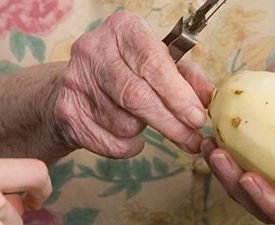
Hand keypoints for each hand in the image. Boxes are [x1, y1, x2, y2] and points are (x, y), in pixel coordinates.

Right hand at [53, 11, 214, 156]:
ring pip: (125, 123)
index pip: (153, 63)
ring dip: (144, 131)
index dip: (178, 95)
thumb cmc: (127, 72)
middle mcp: (93, 50)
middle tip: (192, 139)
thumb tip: (208, 98)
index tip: (198, 117)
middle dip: (170, 122)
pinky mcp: (66, 112)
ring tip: (144, 122)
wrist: (73, 88)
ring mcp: (75, 81)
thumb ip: (187, 77)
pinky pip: (110, 142)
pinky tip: (128, 135)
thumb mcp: (159, 64)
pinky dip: (128, 146)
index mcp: (122, 29)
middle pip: (137, 96)